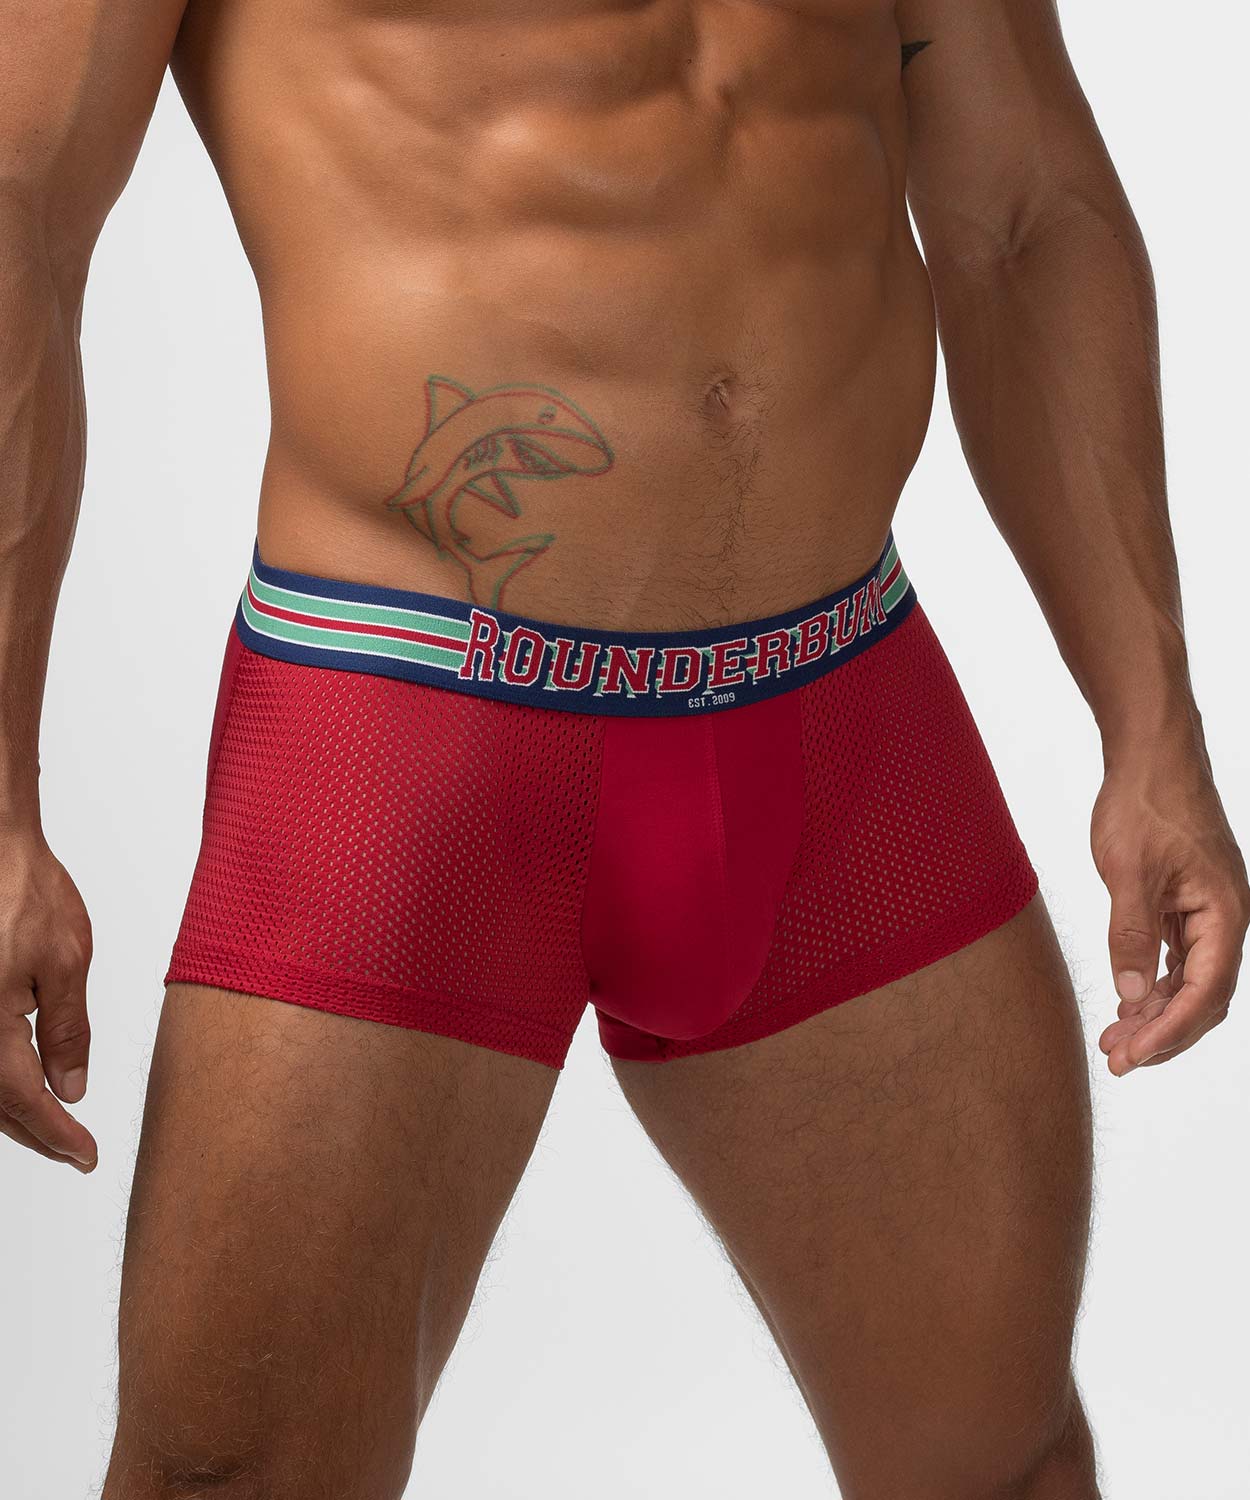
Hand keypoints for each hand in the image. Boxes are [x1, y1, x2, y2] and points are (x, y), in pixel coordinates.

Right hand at [0, 830, 95, 1168]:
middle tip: (72, 1149)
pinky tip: (19, 1080)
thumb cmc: (23, 890)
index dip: (56, 1134)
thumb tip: (69, 1087)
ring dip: (11, 1107)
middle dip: (34, 1129)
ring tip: (51, 1124)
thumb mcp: (66, 961)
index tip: (85, 1154)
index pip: (24, 1100)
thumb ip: (67, 1031)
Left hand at [1092, 745, 1248, 1074]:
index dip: (1170, 1031)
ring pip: (1189, 980)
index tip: (1133, 1056)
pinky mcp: (1187, 902)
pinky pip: (1178, 957)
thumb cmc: (1146, 803)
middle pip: (1203, 996)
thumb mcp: (1129, 871)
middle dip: (1163, 1033)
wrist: (1151, 754)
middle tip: (1117, 1059)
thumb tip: (1131, 994)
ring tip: (1115, 1040)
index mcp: (1225, 913)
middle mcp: (1225, 917)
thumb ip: (1131, 933)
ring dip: (1155, 1012)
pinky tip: (1128, 1002)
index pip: (1206, 992)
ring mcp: (1207, 911)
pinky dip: (1154, 983)